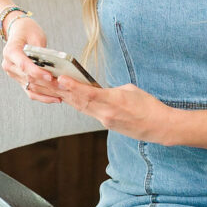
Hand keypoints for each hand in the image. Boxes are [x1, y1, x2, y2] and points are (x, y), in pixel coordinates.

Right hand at [1, 16, 62, 103]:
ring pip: (30, 87)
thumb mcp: (35, 35)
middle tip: (62, 85)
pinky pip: (30, 91)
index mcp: (10, 51)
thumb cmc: (28, 31)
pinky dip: (42, 96)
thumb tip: (53, 64)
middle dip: (46, 84)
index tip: (50, 76)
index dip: (37, 72)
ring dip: (46, 93)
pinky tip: (55, 98)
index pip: (23, 65)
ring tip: (62, 94)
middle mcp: (9, 65)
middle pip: (28, 78)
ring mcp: (13, 74)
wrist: (19, 32)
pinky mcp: (19, 80)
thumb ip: (41, 50)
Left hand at [55, 76, 172, 143]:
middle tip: (46, 82)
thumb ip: (112, 89)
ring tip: (50, 89)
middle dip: (62, 91)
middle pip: (80, 101)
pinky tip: (68, 98)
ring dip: (66, 98)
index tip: (60, 79)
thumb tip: (100, 90)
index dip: (73, 86)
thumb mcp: (130, 90)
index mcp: (114, 101)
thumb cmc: (149, 105)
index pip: (89, 94)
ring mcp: (106, 120)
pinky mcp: (107, 125)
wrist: (159, 126)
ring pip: (81, 107)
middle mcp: (106, 113)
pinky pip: (89, 112)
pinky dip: (78, 104)